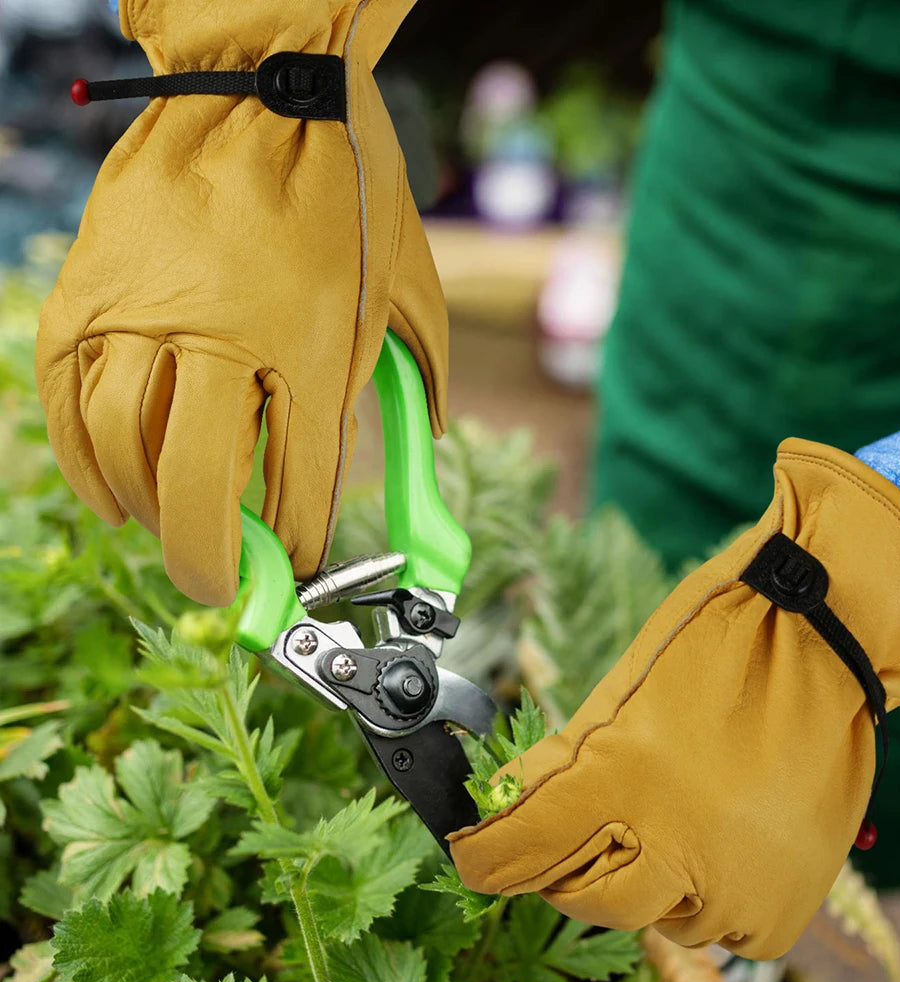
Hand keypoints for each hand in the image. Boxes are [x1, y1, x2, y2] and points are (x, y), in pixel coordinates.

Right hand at [35, 0, 445, 604]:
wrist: (264, 79)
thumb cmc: (348, 182)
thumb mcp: (408, 284)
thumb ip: (418, 373)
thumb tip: (433, 439)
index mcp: (313, 345)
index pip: (301, 482)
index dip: (297, 541)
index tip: (298, 564)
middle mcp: (222, 339)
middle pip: (198, 486)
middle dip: (209, 559)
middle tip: (221, 588)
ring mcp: (144, 314)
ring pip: (123, 452)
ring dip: (145, 513)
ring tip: (168, 536)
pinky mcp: (90, 290)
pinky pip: (69, 399)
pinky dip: (84, 459)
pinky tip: (110, 491)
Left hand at [449, 438, 899, 958]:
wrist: (823, 638)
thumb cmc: (713, 643)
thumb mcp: (623, 688)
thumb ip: (562, 760)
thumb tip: (504, 799)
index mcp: (624, 779)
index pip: (523, 848)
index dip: (487, 857)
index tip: (475, 858)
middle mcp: (678, 847)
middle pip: (583, 900)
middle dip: (565, 869)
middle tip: (582, 828)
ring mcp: (735, 886)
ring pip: (654, 918)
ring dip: (646, 881)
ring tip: (673, 815)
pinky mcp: (783, 907)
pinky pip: (721, 930)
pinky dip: (705, 897)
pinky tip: (716, 839)